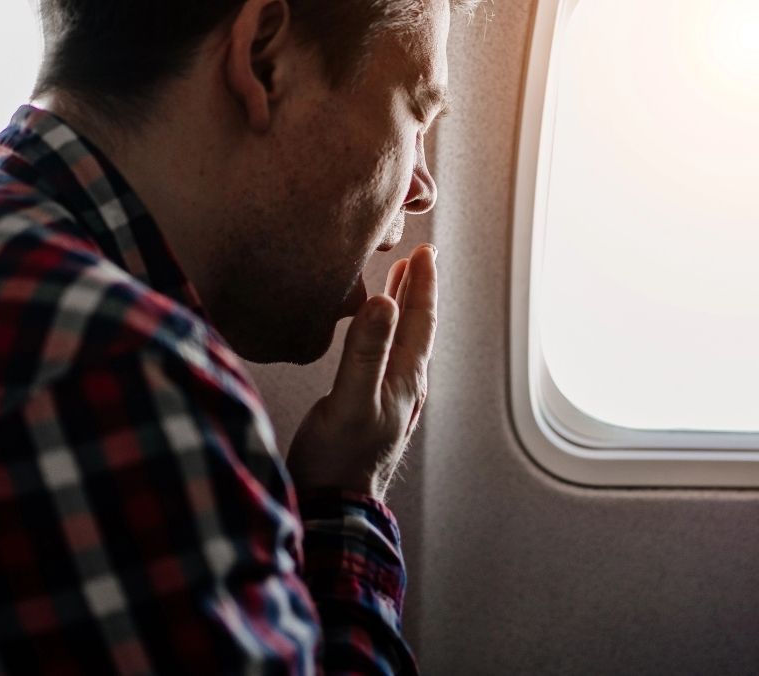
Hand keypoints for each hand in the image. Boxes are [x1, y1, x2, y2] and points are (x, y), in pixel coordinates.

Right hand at [286, 244, 437, 500]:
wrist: (333, 509)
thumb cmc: (338, 460)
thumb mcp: (350, 400)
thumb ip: (366, 352)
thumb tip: (382, 302)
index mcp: (406, 380)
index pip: (421, 320)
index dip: (422, 283)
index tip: (425, 250)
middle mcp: (404, 387)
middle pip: (417, 328)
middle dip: (418, 290)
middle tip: (421, 256)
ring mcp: (389, 400)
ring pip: (403, 342)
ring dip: (402, 309)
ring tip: (399, 283)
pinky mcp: (370, 410)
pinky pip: (386, 357)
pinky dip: (384, 332)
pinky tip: (371, 334)